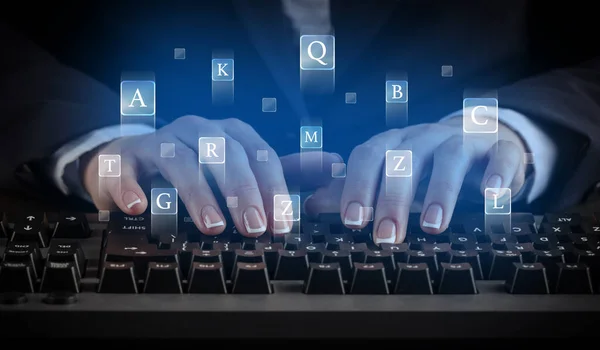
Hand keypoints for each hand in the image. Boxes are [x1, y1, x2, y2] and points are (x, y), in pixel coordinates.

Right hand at [81, 116, 338, 236]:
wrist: (136, 161)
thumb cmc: (198, 166)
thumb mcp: (244, 165)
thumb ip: (287, 167)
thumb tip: (336, 164)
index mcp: (231, 133)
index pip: (261, 156)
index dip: (274, 189)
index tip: (282, 225)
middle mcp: (198, 130)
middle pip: (226, 155)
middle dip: (243, 192)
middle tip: (254, 228)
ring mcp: (160, 140)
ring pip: (182, 159)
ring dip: (198, 192)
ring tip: (213, 226)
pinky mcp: (124, 156)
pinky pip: (125, 167)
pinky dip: (131, 186)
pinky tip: (141, 208)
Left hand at [309, 116, 526, 243]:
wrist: (476, 138)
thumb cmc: (423, 164)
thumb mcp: (387, 176)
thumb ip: (352, 191)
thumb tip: (309, 207)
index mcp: (393, 144)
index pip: (368, 156)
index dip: (358, 186)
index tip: (352, 221)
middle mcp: (424, 138)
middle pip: (405, 159)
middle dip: (393, 198)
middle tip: (385, 236)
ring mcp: (462, 140)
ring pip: (450, 156)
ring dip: (440, 191)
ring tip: (432, 228)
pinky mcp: (499, 149)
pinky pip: (501, 155)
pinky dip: (497, 174)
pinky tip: (491, 199)